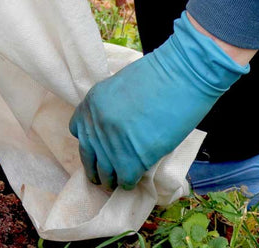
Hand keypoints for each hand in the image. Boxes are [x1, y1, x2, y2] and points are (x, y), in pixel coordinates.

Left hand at [69, 14, 250, 190]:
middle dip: (96, 168)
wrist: (181, 77)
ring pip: (105, 173)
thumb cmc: (159, 75)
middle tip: (104, 175)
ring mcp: (110, 145)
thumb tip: (113, 126)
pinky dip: (130, 182)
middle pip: (88, 157)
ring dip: (112, 179)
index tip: (98, 148)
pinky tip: (135, 179)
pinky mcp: (131, 160)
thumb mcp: (119, 86)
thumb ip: (110, 107)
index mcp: (90, 104)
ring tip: (118, 181)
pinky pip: (125, 180)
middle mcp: (95, 126)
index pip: (78, 131)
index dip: (90, 142)